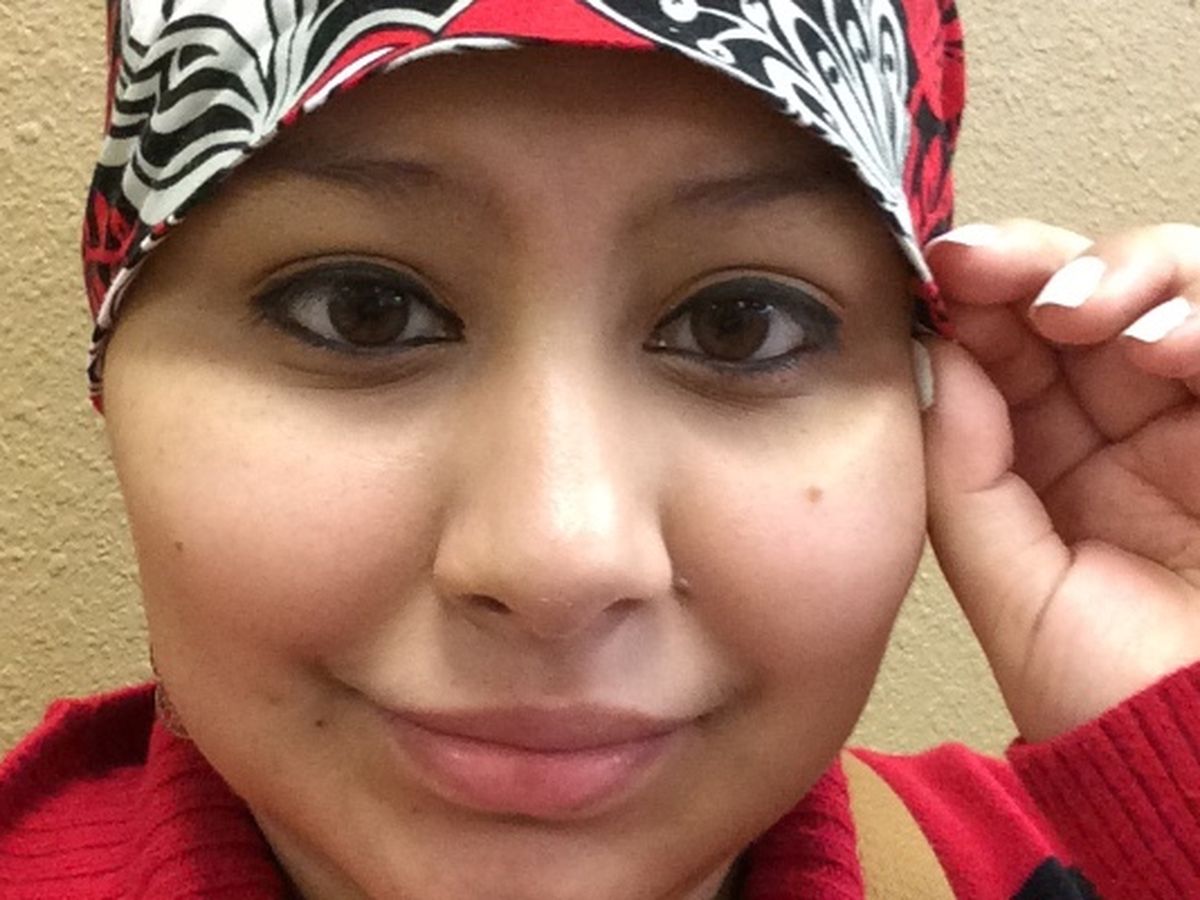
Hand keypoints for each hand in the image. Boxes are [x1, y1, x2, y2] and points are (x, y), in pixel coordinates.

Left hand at [922, 221, 1199, 742]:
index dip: (985, 295)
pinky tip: (1159, 348)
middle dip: (1042, 264)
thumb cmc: (1102, 692)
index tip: (945, 272)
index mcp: (1049, 456)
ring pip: (1178, 292)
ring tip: (1077, 317)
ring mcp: (1197, 422)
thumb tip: (938, 354)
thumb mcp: (1007, 581)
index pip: (1017, 342)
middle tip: (995, 272)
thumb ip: (966, 471)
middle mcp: (1125, 425)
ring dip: (1128, 277)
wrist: (1195, 762)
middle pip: (1092, 293)